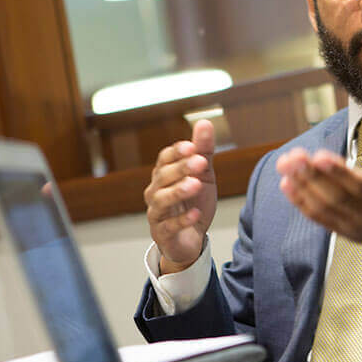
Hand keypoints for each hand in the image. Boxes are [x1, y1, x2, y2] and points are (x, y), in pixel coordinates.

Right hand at [144, 120, 217, 273]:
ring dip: (178, 191)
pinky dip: (182, 220)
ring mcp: (157, 213)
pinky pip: (169, 226)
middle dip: (181, 168)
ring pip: (161, 200)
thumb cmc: (194, 202)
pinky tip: (196, 214)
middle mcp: (156, 192)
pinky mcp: (162, 234)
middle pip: (163, 176)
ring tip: (195, 184)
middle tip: (200, 162)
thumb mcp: (203, 175)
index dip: (176, 152)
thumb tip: (205, 122)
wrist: (192, 238)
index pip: (165, 159)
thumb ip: (203, 151)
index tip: (191, 146)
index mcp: (164, 175)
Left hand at [276, 134, 361, 254]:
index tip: (319, 156)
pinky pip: (319, 218)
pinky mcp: (342, 232)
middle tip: (294, 156)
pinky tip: (287, 184)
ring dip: (302, 186)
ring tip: (285, 165)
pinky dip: (301, 201)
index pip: (361, 186)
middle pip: (337, 196)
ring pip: (324, 207)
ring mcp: (354, 226)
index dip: (339, 173)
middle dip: (312, 176)